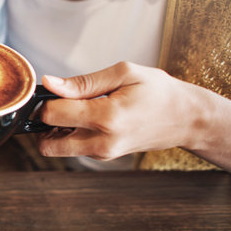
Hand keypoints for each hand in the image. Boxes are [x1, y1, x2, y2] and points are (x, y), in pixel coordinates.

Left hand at [36, 62, 203, 160]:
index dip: (45, 100)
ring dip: (56, 130)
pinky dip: (70, 134)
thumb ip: (83, 82)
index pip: (52, 115)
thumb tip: (51, 83)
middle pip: (47, 144)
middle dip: (43, 123)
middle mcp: (102, 142)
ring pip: (57, 149)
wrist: (187, 119)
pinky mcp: (104, 157)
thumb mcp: (124, 74)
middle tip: (57, 104)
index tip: (54, 89)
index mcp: (107, 118)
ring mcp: (103, 154)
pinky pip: (73, 148)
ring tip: (77, 109)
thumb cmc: (158, 92)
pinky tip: (88, 117)